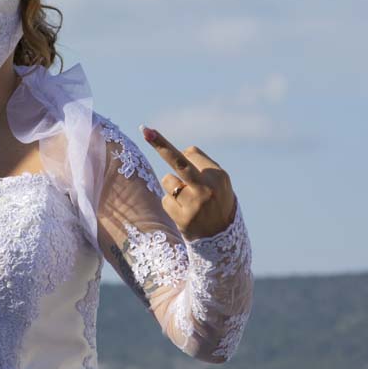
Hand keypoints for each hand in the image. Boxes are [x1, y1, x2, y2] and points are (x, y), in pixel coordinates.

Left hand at [140, 125, 236, 240]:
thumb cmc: (217, 203)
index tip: (151, 132)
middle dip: (160, 145)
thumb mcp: (219, 183)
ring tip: (188, 200)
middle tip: (145, 130)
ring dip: (172, 187)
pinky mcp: (182, 218)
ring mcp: (194, 203)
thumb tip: (179, 151)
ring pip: (168, 181)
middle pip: (178, 161)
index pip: (191, 153)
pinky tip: (184, 213)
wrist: (222, 238)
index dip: (177, 151)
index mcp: (218, 175)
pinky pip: (165, 200)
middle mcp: (207, 187)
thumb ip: (201, 167)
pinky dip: (171, 204)